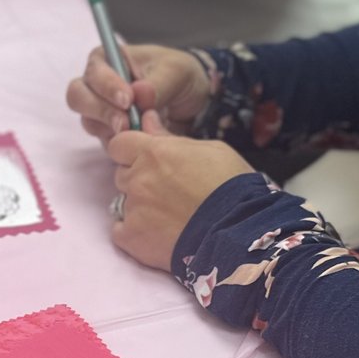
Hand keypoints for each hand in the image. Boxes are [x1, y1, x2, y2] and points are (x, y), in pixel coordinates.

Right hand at [67, 42, 211, 142]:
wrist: (190, 101)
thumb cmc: (177, 75)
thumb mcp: (176, 72)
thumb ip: (158, 83)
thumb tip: (139, 93)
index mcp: (107, 59)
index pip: (94, 72)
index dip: (106, 86)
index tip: (128, 99)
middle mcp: (97, 85)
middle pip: (78, 98)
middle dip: (101, 111)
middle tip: (126, 122)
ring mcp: (100, 111)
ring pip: (89, 122)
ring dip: (110, 129)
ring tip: (135, 132)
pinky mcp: (109, 133)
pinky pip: (105, 141)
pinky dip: (120, 144)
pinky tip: (139, 141)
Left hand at [105, 115, 256, 270]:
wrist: (239, 231)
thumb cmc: (233, 186)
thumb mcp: (210, 150)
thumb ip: (170, 137)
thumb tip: (148, 120)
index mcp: (154, 153)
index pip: (119, 144)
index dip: (129, 151)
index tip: (144, 160)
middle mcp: (139, 178)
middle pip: (122, 175)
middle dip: (139, 180)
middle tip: (167, 193)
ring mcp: (133, 209)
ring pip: (122, 203)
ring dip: (139, 207)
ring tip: (168, 216)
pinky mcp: (133, 237)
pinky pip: (119, 231)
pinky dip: (133, 233)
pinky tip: (156, 235)